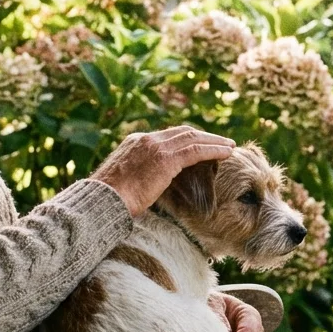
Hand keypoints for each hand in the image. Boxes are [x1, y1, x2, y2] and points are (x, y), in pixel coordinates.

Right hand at [91, 127, 234, 216]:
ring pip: (193, 138)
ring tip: (229, 146)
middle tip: (220, 142)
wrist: (103, 199)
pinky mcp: (165, 159)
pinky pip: (196, 150)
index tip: (200, 144)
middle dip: (204, 136)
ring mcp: (156, 146)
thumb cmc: (109, 198)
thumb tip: (147, 186)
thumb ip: (138, 176)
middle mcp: (146, 139)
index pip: (166, 135)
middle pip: (182, 132)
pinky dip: (214, 150)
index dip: (186, 139)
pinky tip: (226, 153)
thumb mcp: (123, 181)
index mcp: (135, 141)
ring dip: (214, 141)